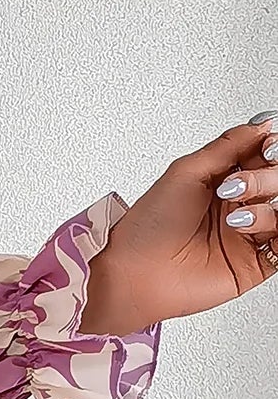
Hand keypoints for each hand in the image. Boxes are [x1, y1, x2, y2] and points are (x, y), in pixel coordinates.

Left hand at [80, 112, 277, 334]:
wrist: (135, 274)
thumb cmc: (148, 227)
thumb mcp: (186, 171)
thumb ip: (227, 146)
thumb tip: (262, 125)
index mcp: (223, 180)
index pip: (265, 156)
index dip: (272, 149)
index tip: (267, 148)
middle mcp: (238, 205)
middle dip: (265, 178)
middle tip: (236, 188)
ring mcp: (248, 233)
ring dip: (268, 207)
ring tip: (236, 219)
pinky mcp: (255, 263)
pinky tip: (258, 229)